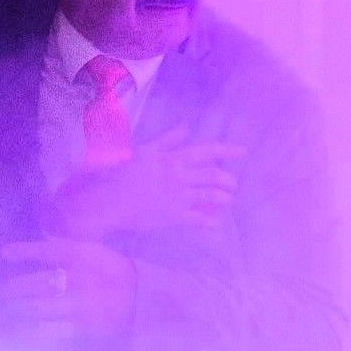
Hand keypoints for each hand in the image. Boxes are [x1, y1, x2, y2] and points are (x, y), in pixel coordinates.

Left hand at [0, 239, 136, 335]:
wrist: (144, 297)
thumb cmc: (113, 270)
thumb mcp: (94, 252)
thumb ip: (66, 249)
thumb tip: (39, 244)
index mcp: (84, 255)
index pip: (48, 251)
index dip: (25, 252)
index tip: (4, 253)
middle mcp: (81, 278)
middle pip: (40, 282)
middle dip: (16, 288)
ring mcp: (83, 303)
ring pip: (44, 305)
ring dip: (22, 308)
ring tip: (6, 310)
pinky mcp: (86, 325)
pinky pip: (56, 328)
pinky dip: (37, 329)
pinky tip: (22, 330)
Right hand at [47, 126, 245, 239]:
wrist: (108, 200)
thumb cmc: (123, 173)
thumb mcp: (145, 150)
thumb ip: (167, 139)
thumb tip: (186, 126)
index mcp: (173, 158)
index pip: (206, 152)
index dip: (227, 151)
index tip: (243, 151)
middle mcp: (179, 176)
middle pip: (213, 176)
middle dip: (228, 180)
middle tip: (232, 184)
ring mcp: (177, 197)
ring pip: (210, 196)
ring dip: (223, 198)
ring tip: (227, 200)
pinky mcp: (172, 216)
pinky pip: (198, 219)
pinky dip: (209, 222)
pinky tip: (214, 224)